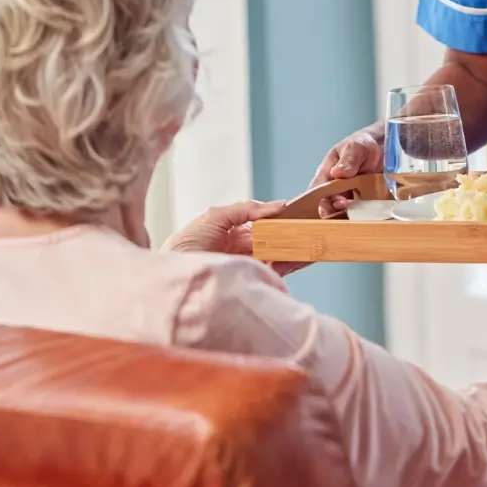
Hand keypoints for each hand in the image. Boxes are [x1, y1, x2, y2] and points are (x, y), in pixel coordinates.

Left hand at [161, 201, 308, 276]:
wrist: (174, 279)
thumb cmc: (185, 245)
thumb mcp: (214, 216)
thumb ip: (246, 209)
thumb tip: (277, 205)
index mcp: (232, 232)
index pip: (263, 222)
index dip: (280, 217)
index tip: (298, 211)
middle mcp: (241, 250)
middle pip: (273, 238)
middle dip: (291, 232)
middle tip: (312, 226)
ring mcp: (247, 267)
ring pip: (278, 255)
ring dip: (295, 247)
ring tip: (313, 239)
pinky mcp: (250, 282)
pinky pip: (276, 271)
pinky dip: (291, 264)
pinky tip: (303, 256)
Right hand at [310, 129, 383, 217]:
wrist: (384, 146)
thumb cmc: (362, 144)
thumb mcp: (355, 147)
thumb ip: (347, 160)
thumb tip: (337, 173)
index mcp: (327, 174)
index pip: (317, 192)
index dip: (323, 200)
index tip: (336, 202)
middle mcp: (336, 188)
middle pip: (329, 206)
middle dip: (336, 210)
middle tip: (348, 206)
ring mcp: (351, 196)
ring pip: (344, 212)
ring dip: (350, 215)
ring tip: (359, 212)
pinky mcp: (364, 202)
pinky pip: (361, 213)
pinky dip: (364, 215)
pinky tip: (370, 214)